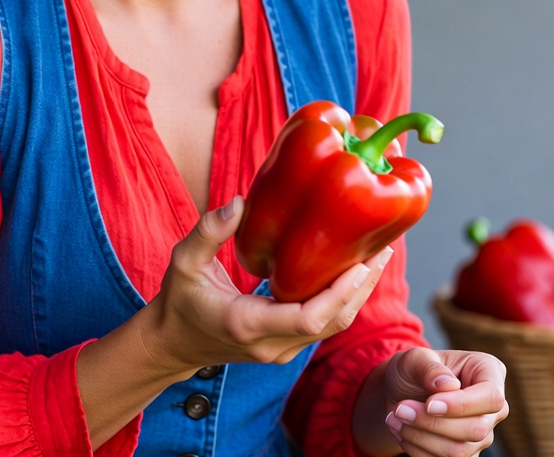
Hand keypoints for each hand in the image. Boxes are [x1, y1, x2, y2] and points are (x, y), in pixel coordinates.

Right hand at [143, 196, 393, 374]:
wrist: (171, 343)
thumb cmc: (178, 299)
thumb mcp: (184, 260)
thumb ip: (209, 231)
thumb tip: (239, 203)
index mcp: (247, 324)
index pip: (306, 318)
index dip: (338, 293)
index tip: (359, 264)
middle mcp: (270, 344)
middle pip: (331, 323)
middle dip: (360, 287)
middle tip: (382, 248)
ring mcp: (280, 350)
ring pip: (332, 327)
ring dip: (357, 294)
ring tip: (377, 256)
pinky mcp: (286, 346)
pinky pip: (323, 325)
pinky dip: (343, 299)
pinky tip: (354, 271)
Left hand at [381, 347, 508, 455]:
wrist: (400, 393)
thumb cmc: (412, 369)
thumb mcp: (414, 358)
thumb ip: (430, 368)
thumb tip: (448, 385)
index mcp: (488, 372)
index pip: (491, 397)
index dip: (461, 405)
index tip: (429, 404)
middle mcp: (492, 407)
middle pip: (475, 429)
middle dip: (431, 423)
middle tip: (399, 409)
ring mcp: (483, 434)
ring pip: (460, 451)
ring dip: (420, 437)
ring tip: (394, 418)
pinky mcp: (468, 454)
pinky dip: (419, 451)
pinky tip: (401, 432)